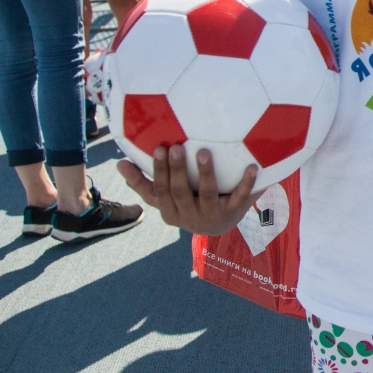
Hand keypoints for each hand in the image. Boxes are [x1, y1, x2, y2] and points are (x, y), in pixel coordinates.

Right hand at [119, 143, 258, 235]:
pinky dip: (247, 183)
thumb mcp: (164, 199)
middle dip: (177, 170)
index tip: (157, 148)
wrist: (219, 225)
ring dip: (206, 173)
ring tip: (204, 152)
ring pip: (207, 194)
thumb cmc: (186, 204)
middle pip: (180, 191)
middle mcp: (189, 216)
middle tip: (177, 147)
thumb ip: (142, 184)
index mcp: (169, 212)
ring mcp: (212, 215)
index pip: (159, 191)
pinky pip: (241, 197)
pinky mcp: (234, 213)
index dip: (157, 171)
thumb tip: (119, 163)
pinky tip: (252, 167)